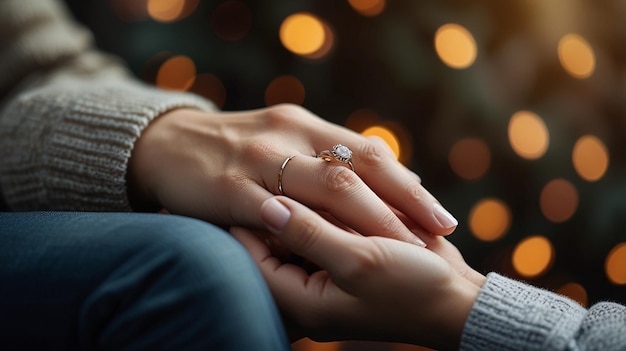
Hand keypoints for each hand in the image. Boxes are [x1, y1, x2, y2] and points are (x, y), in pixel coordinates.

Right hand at [128, 104, 457, 244]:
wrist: (165, 143)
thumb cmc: (233, 151)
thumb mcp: (284, 140)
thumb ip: (328, 159)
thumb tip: (385, 181)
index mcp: (306, 125)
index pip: (368, 153)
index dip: (407, 184)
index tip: (439, 213)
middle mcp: (289, 136)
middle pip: (357, 169)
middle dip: (403, 202)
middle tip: (438, 231)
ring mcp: (259, 159)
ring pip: (326, 187)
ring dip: (371, 219)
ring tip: (403, 248)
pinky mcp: (229, 186)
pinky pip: (275, 211)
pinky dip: (310, 230)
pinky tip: (336, 250)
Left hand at [232, 196, 482, 349]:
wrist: (461, 302)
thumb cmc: (413, 289)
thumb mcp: (358, 261)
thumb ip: (309, 233)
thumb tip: (266, 205)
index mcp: (302, 299)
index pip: (253, 257)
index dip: (247, 221)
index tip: (251, 183)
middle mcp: (310, 287)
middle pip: (274, 243)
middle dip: (280, 210)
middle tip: (278, 173)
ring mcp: (331, 271)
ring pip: (302, 231)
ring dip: (309, 205)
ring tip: (309, 176)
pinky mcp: (351, 255)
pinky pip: (329, 229)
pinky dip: (334, 209)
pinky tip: (343, 187)